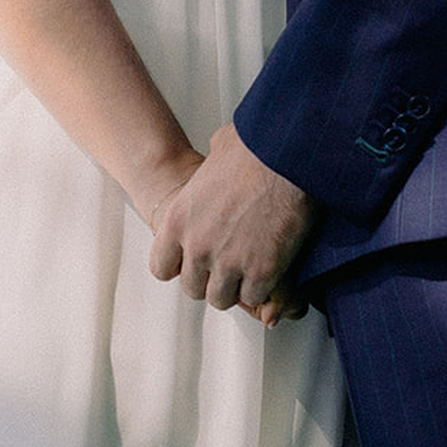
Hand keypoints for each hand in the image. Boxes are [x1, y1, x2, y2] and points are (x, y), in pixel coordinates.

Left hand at [149, 123, 316, 321]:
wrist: (285, 157)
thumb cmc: (254, 148)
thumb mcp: (217, 151)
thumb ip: (210, 170)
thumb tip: (220, 158)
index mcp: (180, 218)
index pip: (161, 266)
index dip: (178, 265)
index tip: (191, 261)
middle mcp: (198, 245)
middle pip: (192, 288)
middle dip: (209, 278)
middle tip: (225, 264)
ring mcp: (228, 263)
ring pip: (221, 298)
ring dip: (234, 287)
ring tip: (247, 269)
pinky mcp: (260, 273)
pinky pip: (253, 298)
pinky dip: (261, 288)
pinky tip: (268, 268)